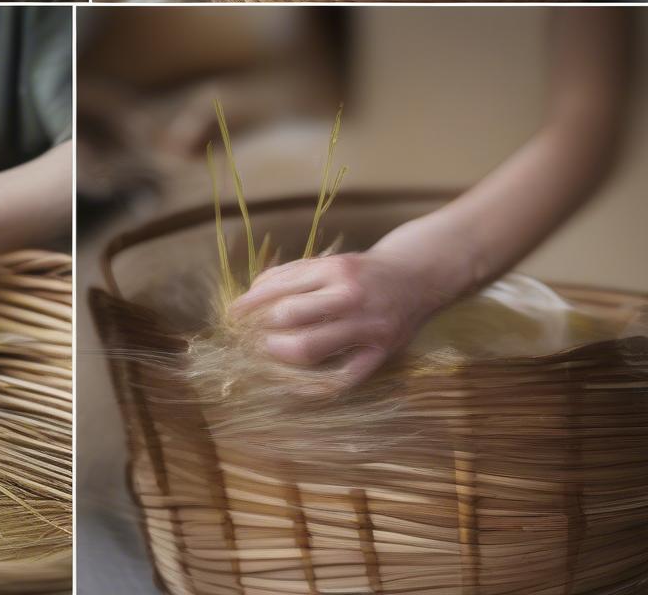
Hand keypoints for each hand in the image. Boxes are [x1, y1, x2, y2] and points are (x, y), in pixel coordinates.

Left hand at [229, 249, 440, 385]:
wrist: (417, 277)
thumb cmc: (362, 271)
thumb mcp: (328, 262)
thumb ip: (290, 275)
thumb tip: (250, 295)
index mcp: (333, 269)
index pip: (279, 289)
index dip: (249, 305)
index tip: (231, 315)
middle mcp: (349, 296)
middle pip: (289, 316)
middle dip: (259, 329)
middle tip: (244, 337)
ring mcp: (366, 327)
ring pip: (309, 349)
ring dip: (277, 354)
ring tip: (264, 353)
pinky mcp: (380, 353)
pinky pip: (340, 378)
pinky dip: (312, 385)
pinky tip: (292, 383)